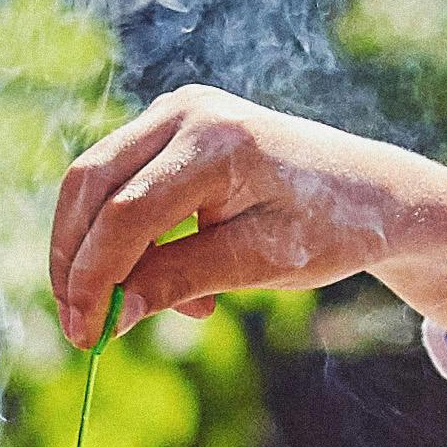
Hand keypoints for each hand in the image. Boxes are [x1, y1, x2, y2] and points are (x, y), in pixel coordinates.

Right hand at [48, 88, 446, 381]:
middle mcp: (186, 112)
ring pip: (96, 185)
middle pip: (90, 184)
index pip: (127, 213)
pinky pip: (121, 186)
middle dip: (75, 261)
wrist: (370, 194)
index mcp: (217, 140)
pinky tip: (172, 282)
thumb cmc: (326, 228)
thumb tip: (110, 317)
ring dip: (101, 254)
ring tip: (147, 309)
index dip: (95, 277)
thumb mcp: (257, 264)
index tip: (85, 335)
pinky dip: (126, 240)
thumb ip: (179, 281)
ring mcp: (174, 113)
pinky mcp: (170, 129)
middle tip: (81, 328)